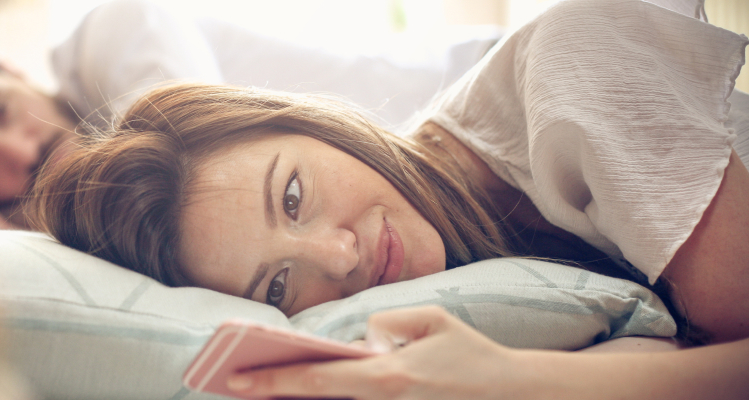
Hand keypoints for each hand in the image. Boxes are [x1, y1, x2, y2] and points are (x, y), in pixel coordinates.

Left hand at [226, 306, 523, 399]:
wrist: (512, 393)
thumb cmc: (470, 353)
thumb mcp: (430, 320)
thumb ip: (386, 321)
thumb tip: (357, 338)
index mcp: (386, 376)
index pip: (315, 379)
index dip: (272, 379)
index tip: (237, 379)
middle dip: (274, 396)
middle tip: (235, 387)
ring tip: (262, 392)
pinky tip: (304, 396)